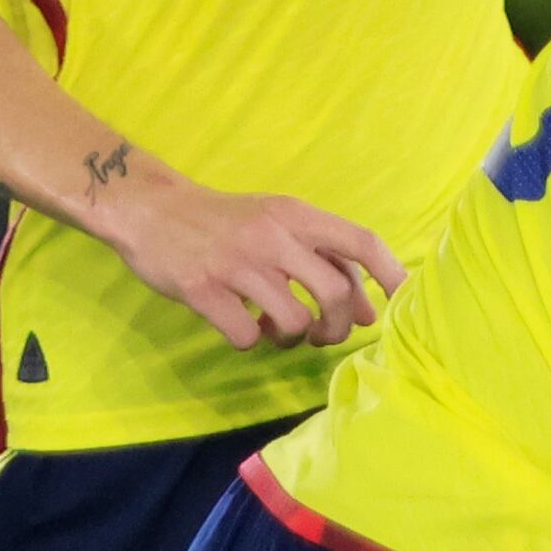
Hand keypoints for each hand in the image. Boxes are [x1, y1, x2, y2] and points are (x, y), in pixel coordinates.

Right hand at [91, 159, 406, 350]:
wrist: (148, 208)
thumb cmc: (225, 222)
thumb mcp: (277, 224)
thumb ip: (323, 261)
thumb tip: (367, 314)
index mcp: (295, 215)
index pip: (360, 242)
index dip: (390, 276)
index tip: (401, 304)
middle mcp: (271, 235)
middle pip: (333, 291)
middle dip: (337, 326)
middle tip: (323, 335)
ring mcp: (236, 263)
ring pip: (293, 320)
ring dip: (293, 338)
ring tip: (277, 330)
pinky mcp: (202, 289)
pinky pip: (247, 336)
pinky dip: (252, 342)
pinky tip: (244, 328)